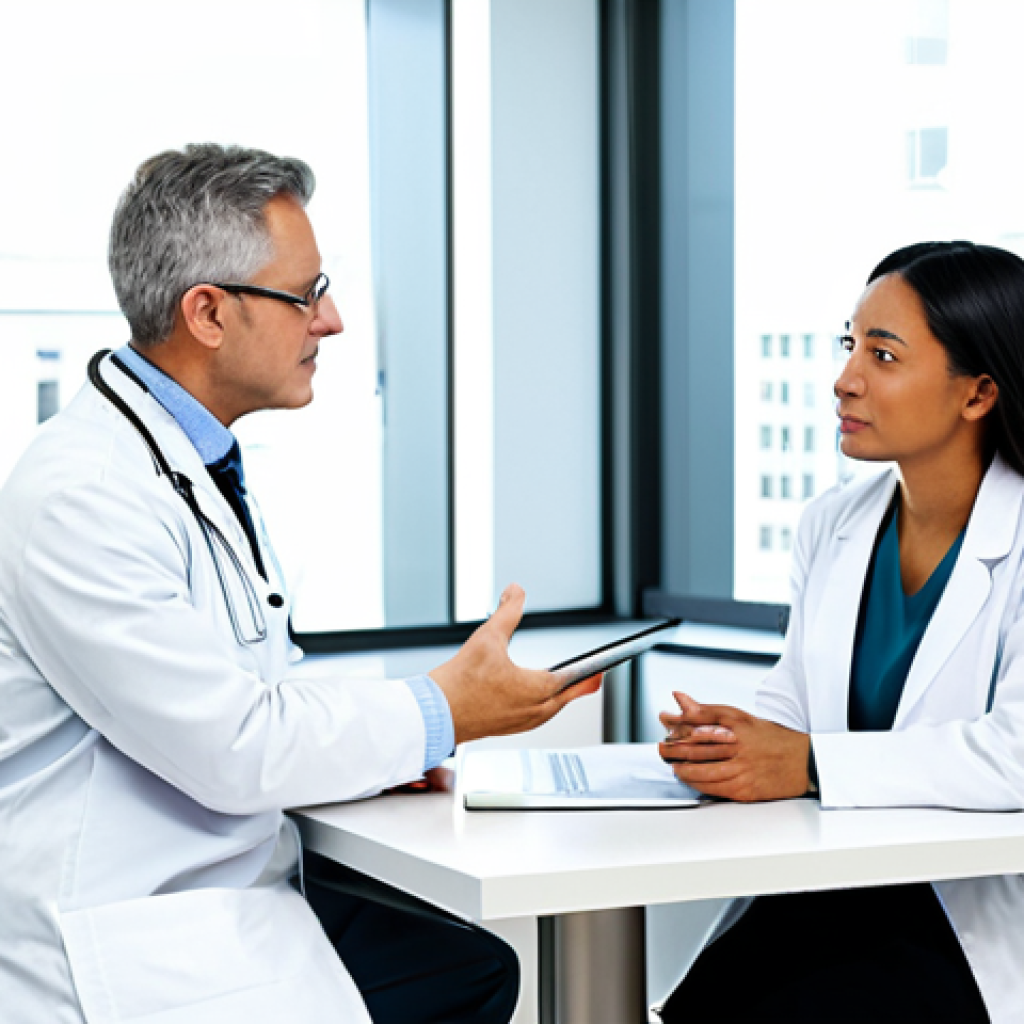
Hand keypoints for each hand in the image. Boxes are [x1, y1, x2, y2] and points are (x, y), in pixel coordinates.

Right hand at [429, 584, 601, 744]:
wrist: (436, 714)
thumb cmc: (460, 683)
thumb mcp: (488, 637)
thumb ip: (507, 611)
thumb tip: (516, 591)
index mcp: (537, 689)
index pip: (576, 679)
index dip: (592, 671)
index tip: (604, 667)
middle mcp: (535, 710)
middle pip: (569, 696)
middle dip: (582, 683)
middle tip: (595, 674)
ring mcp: (524, 722)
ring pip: (554, 708)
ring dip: (564, 695)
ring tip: (570, 684)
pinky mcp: (511, 727)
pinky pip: (540, 716)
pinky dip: (547, 705)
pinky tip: (539, 698)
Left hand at [657, 692, 809, 801]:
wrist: (803, 761)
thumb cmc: (769, 737)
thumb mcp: (738, 717)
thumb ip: (706, 710)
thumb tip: (678, 697)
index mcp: (736, 728)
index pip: (698, 725)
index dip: (677, 724)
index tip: (664, 720)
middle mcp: (738, 749)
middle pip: (697, 749)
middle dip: (674, 749)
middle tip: (662, 748)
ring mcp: (742, 772)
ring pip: (703, 773)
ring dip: (683, 770)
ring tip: (673, 766)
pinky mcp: (746, 791)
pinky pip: (716, 790)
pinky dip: (699, 785)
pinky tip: (690, 781)